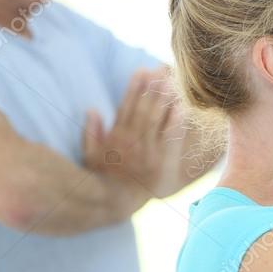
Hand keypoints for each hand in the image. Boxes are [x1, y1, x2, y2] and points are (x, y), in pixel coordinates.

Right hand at [82, 67, 185, 198]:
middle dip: (152, 88)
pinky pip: (169, 139)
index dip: (135, 87)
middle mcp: (131, 140)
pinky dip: (175, 123)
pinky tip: (182, 108)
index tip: (142, 70)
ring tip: (172, 82)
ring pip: (156, 120)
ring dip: (163, 100)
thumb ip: (91, 132)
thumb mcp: (90, 155)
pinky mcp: (160, 162)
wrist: (115, 202)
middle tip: (162, 69)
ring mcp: (146, 151)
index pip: (126, 106)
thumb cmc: (102, 178)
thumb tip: (92, 110)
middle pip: (143, 108)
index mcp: (116, 136)